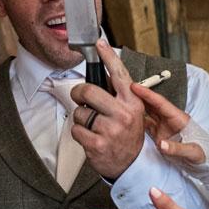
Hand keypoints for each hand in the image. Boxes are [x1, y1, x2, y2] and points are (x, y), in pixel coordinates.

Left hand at [69, 38, 144, 179]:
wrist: (131, 164)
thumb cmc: (128, 135)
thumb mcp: (132, 111)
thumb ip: (119, 93)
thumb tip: (106, 73)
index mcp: (132, 102)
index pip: (119, 74)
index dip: (108, 56)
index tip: (100, 44)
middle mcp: (123, 114)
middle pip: (89, 91)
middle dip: (79, 93)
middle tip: (80, 97)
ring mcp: (110, 130)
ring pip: (80, 112)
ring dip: (80, 118)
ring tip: (92, 125)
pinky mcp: (97, 144)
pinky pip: (76, 130)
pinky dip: (78, 132)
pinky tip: (89, 136)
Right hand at [130, 80, 204, 165]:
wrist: (205, 164)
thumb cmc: (203, 156)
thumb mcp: (193, 152)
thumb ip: (177, 148)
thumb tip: (161, 144)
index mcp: (179, 119)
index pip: (160, 103)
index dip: (147, 94)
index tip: (134, 87)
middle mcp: (170, 120)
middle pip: (151, 105)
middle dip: (138, 96)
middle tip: (122, 88)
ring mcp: (164, 127)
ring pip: (147, 113)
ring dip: (135, 106)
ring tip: (120, 99)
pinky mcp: (159, 135)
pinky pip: (146, 124)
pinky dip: (136, 120)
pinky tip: (127, 117)